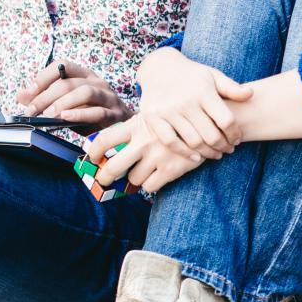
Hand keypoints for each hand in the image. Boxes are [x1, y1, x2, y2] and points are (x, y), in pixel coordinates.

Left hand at [15, 60, 130, 128]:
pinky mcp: (114, 114)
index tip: (28, 93)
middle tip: (32, 110)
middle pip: (69, 82)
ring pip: (84, 92)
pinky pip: (97, 112)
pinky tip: (65, 118)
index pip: (62, 65)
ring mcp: (107, 96)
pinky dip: (80, 114)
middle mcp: (97, 81)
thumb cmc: (91, 113)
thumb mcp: (66, 104)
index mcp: (84, 75)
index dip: (43, 77)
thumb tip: (20, 96)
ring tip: (48, 114)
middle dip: (46, 96)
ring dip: (62, 103)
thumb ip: (45, 99)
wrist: (124, 128)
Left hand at [85, 116, 208, 194]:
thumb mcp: (154, 115)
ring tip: (142, 171)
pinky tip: (156, 176)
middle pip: (113, 167)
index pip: (105, 139)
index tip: (91, 157)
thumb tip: (114, 144)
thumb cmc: (178, 119)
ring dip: (134, 178)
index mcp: (136, 124)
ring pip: (133, 179)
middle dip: (104, 177)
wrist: (210, 121)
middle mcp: (143, 141)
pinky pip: (150, 186)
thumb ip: (136, 127)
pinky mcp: (171, 170)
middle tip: (103, 180)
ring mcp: (157, 156)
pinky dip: (150, 184)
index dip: (94, 151)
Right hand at [135, 47, 251, 156]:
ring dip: (208, 152)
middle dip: (223, 146)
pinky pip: (171, 142)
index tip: (237, 139)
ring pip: (193, 142)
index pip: (226, 121)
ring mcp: (167, 111)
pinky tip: (196, 156)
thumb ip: (232, 88)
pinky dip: (184, 153)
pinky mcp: (153, 118)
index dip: (235, 134)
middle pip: (211, 135)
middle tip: (228, 149)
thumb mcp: (213, 76)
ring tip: (215, 154)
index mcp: (203, 92)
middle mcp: (185, 102)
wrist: (158, 67)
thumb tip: (252, 94)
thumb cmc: (191, 75)